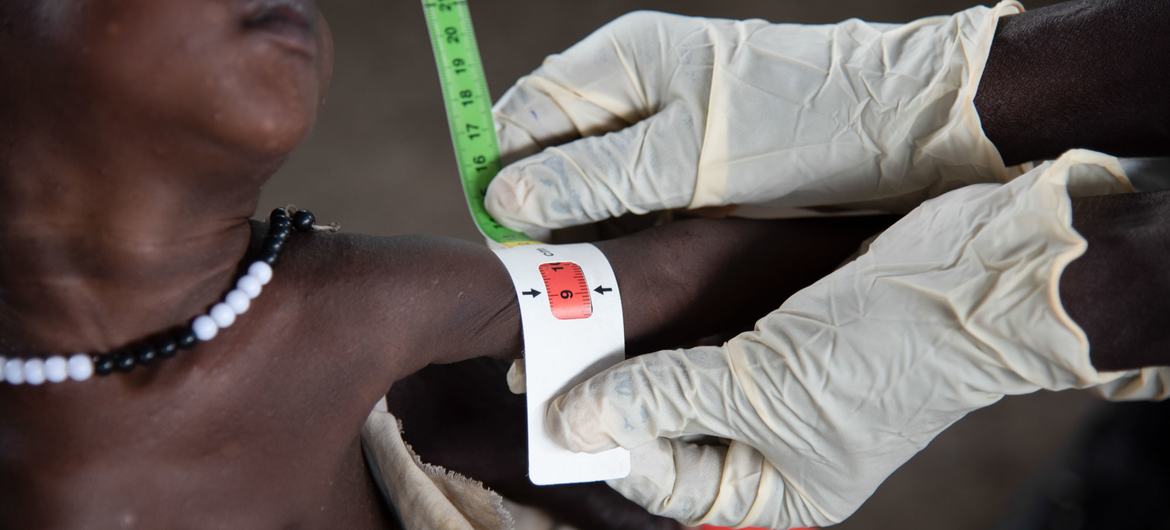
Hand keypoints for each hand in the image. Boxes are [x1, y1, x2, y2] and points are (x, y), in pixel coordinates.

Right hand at [487, 3, 1025, 234]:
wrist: (918, 132)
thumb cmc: (809, 124)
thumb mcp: (692, 159)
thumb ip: (593, 178)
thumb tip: (505, 195)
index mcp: (625, 63)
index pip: (525, 112)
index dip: (501, 172)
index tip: (499, 238)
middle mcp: (639, 92)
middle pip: (555, 154)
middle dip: (540, 215)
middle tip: (540, 284)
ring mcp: (672, 131)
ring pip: (596, 188)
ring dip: (586, 237)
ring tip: (583, 295)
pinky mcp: (702, 168)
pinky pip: (640, 206)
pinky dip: (631, 241)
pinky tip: (632, 281)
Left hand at [544, 151, 1155, 527]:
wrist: (976, 280)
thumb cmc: (885, 353)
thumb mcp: (762, 387)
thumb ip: (667, 399)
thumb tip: (579, 419)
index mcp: (778, 493)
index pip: (670, 482)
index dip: (615, 445)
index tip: (562, 406)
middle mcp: (771, 451)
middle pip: (668, 432)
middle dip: (617, 399)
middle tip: (556, 360)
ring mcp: (774, 393)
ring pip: (680, 383)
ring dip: (637, 358)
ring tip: (585, 328)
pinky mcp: (778, 339)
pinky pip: (708, 342)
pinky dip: (673, 330)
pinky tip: (636, 307)